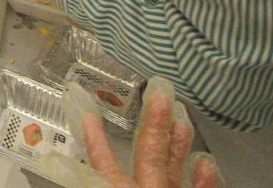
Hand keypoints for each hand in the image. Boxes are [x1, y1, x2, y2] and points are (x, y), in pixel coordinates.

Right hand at [83, 87, 220, 187]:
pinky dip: (205, 180)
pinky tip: (206, 162)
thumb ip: (101, 176)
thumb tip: (66, 176)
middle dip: (153, 123)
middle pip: (149, 155)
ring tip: (181, 114)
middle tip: (159, 93)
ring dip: (177, 141)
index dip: (96, 138)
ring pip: (173, 168)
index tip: (87, 111)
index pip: (104, 165)